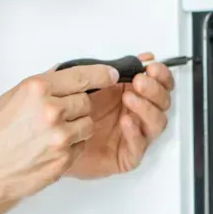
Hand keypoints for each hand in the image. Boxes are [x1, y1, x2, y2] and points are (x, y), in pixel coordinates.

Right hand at [0, 63, 117, 204]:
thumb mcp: (13, 98)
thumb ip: (42, 88)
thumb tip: (67, 78)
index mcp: (37, 89)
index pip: (83, 76)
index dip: (101, 75)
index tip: (111, 75)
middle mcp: (51, 110)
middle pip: (86, 102)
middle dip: (77, 107)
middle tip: (58, 116)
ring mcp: (60, 136)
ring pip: (87, 125)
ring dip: (77, 128)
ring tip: (52, 134)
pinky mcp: (64, 159)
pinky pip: (81, 146)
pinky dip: (71, 147)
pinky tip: (49, 149)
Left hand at [70, 52, 174, 179]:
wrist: (50, 139)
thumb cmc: (67, 112)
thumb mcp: (83, 80)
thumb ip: (112, 67)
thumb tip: (142, 57)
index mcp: (131, 93)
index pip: (158, 84)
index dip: (161, 75)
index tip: (152, 67)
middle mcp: (136, 114)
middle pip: (162, 102)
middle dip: (155, 90)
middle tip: (140, 82)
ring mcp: (133, 134)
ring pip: (157, 123)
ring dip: (147, 108)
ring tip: (129, 99)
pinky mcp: (126, 156)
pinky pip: (139, 147)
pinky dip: (136, 133)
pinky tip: (126, 121)